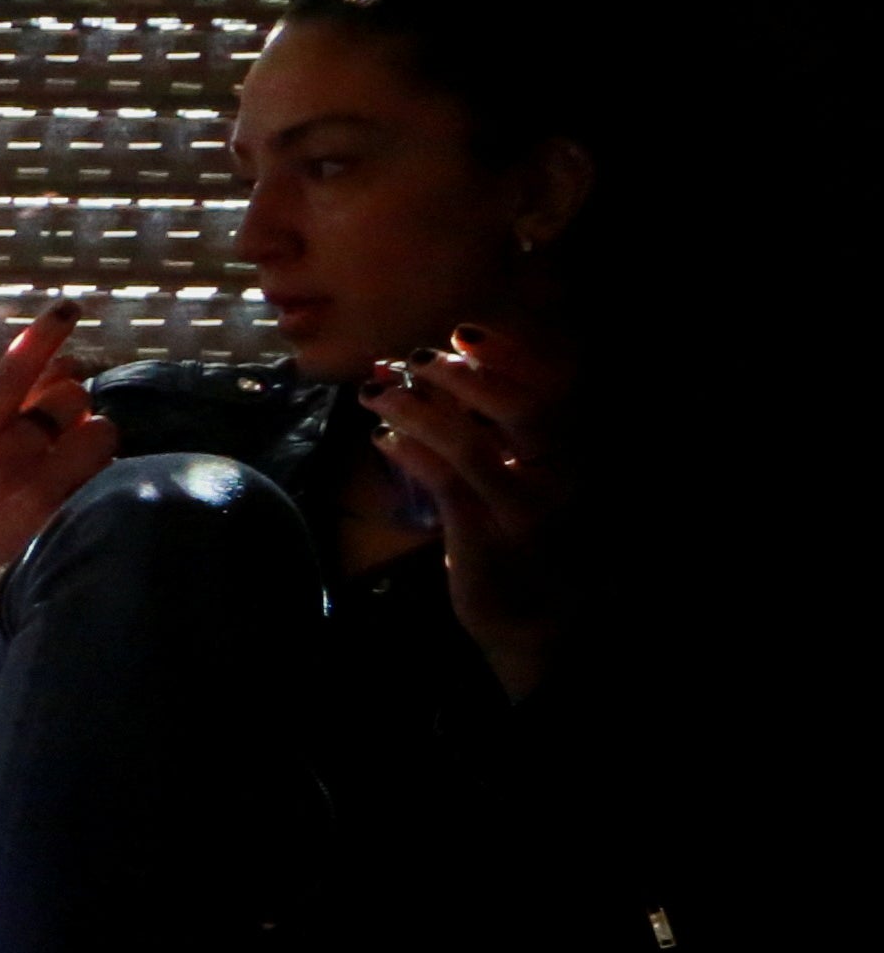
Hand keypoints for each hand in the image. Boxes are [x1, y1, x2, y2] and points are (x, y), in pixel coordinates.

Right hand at [0, 306, 117, 617]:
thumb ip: (19, 402)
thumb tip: (68, 357)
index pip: (12, 372)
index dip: (42, 336)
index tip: (68, 306)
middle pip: (69, 395)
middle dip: (76, 409)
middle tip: (57, 442)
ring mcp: (32, 490)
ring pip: (102, 428)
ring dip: (99, 443)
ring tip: (74, 473)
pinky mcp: (69, 516)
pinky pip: (114, 467)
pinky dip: (109, 474)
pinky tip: (85, 496)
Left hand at [361, 323, 569, 694]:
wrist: (540, 620)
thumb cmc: (526, 539)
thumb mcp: (521, 478)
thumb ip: (494, 432)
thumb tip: (438, 373)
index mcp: (575, 455)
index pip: (556, 388)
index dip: (511, 354)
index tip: (465, 332)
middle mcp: (563, 479)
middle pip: (525, 408)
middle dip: (464, 375)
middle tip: (415, 359)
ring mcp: (527, 511)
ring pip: (472, 445)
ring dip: (418, 410)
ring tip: (377, 394)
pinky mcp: (489, 540)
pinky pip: (445, 483)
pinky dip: (409, 453)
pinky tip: (384, 440)